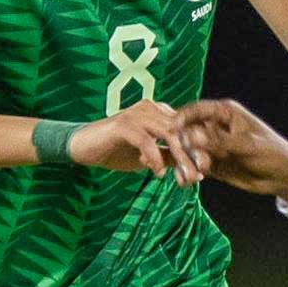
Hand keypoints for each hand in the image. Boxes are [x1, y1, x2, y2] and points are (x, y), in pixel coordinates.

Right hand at [69, 102, 205, 186]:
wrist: (83, 147)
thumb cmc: (115, 150)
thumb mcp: (147, 157)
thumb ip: (168, 157)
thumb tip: (193, 169)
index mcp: (158, 112)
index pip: (185, 128)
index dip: (197, 149)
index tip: (204, 170)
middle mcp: (150, 108)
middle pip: (181, 131)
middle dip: (192, 155)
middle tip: (199, 175)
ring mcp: (137, 114)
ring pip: (168, 135)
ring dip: (179, 158)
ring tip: (184, 178)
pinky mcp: (123, 125)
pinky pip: (146, 142)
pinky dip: (155, 159)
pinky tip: (158, 173)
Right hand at [172, 99, 287, 198]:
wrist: (283, 177)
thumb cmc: (271, 153)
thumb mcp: (246, 145)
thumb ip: (219, 141)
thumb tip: (192, 137)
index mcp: (224, 112)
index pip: (196, 110)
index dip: (181, 118)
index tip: (170, 129)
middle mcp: (214, 126)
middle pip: (187, 130)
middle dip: (180, 144)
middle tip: (178, 157)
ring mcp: (211, 146)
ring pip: (188, 150)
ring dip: (183, 161)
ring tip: (185, 174)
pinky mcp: (211, 163)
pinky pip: (193, 166)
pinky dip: (186, 172)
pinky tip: (185, 181)